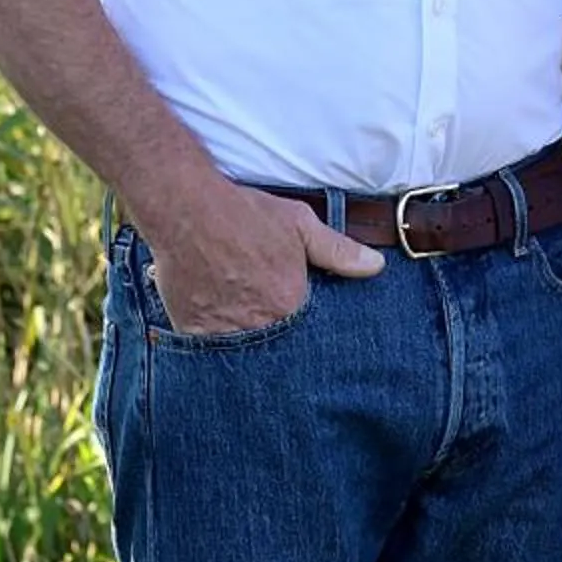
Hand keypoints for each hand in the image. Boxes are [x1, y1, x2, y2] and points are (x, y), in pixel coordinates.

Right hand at [141, 183, 380, 336]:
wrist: (185, 208)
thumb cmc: (244, 214)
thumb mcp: (299, 224)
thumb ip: (338, 251)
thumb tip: (375, 266)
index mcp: (288, 305)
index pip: (309, 337)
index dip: (307, 333)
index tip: (303, 328)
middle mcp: (258, 327)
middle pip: (275, 348)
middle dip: (276, 341)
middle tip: (268, 321)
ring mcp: (222, 333)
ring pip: (242, 353)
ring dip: (247, 344)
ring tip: (245, 324)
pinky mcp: (192, 331)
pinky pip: (209, 349)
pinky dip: (216, 340)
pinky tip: (219, 321)